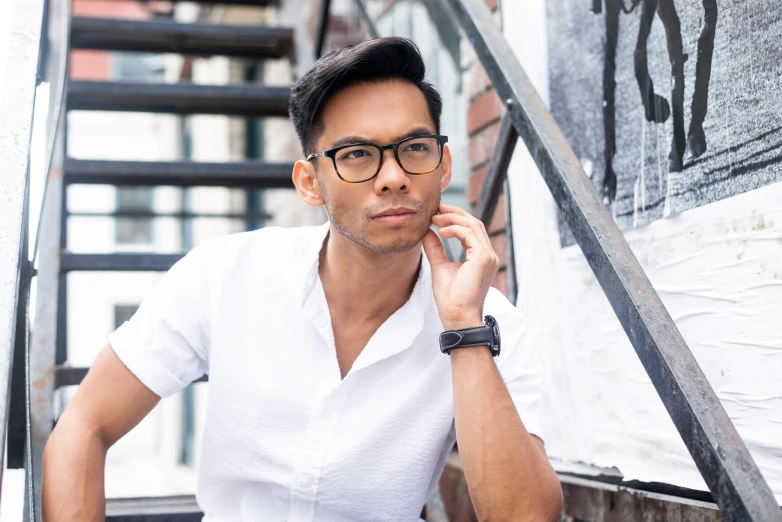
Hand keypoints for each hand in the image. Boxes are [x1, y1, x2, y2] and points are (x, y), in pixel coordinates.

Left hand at [423, 204, 500, 329]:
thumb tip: (427, 233)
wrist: (457, 317)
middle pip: (474, 223)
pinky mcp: (483, 259)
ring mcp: (488, 257)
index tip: (437, 213)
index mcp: (480, 257)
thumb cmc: (450, 299)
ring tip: (435, 218)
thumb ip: (435, 249)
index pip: (471, 229)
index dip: (455, 218)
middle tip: (435, 208)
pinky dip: (454, 229)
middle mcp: (488, 255)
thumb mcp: (439, 267)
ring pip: (473, 225)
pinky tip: (440, 231)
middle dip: (454, 213)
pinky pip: (470, 234)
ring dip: (453, 219)